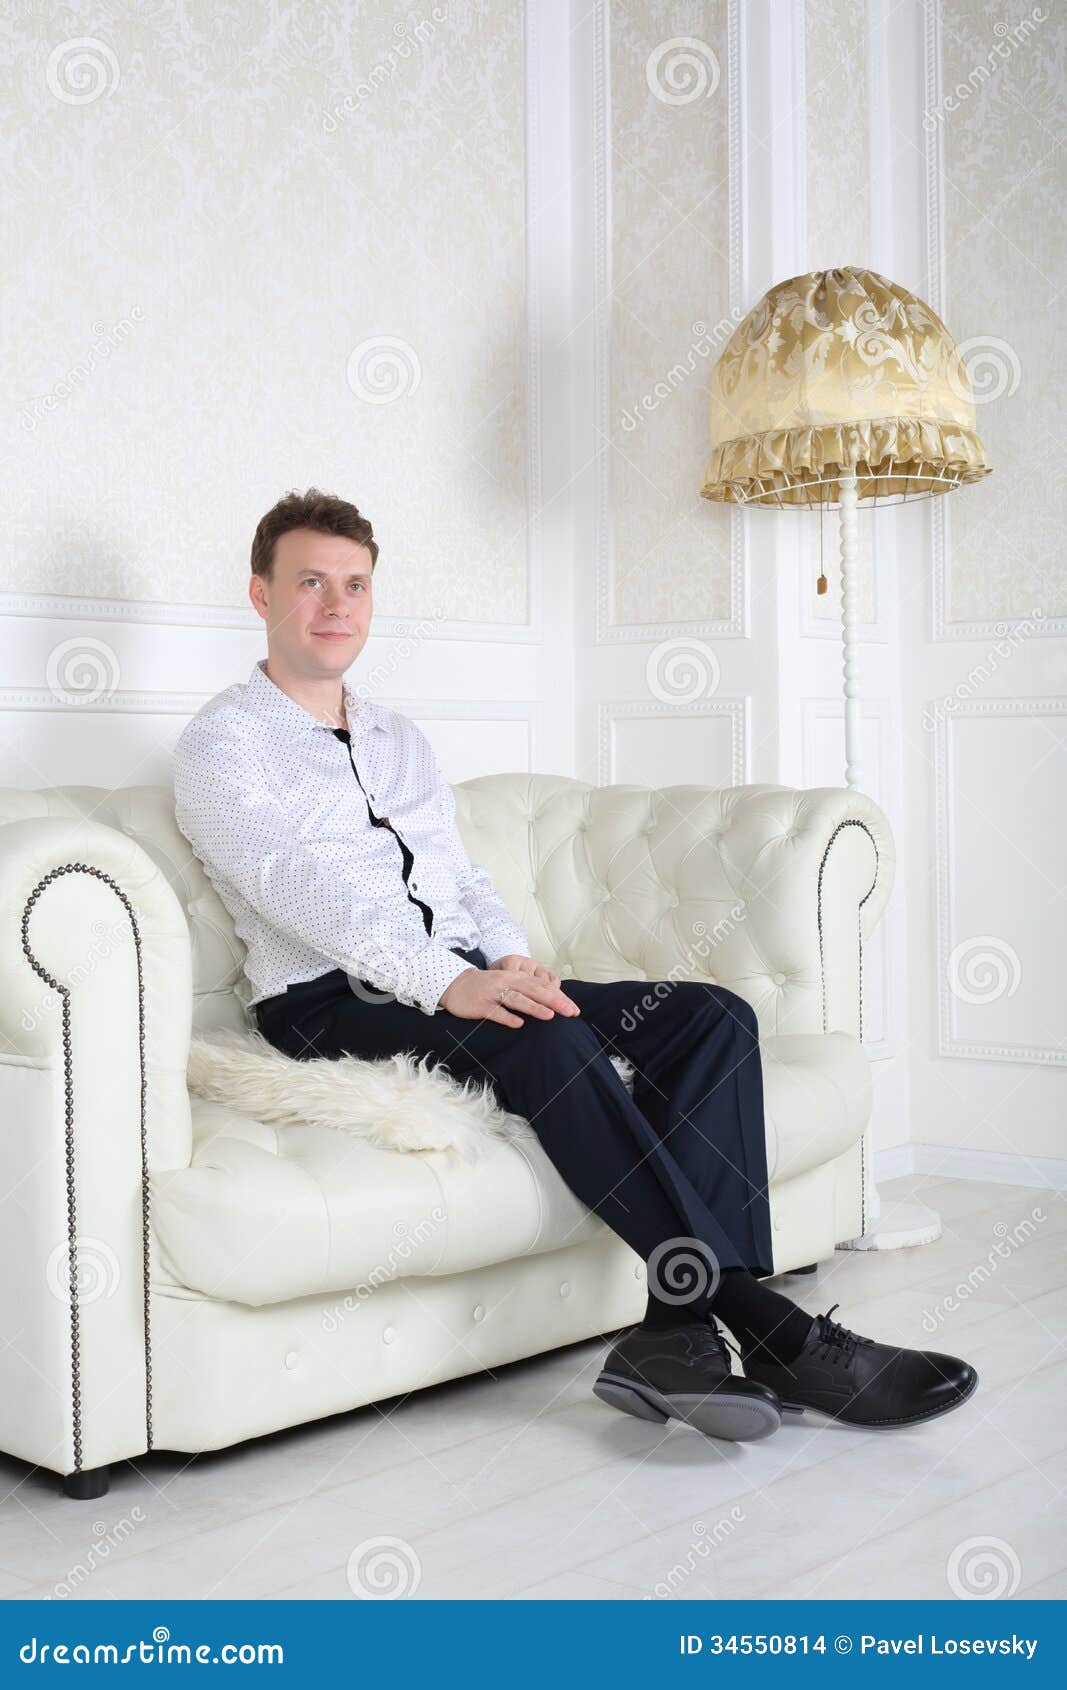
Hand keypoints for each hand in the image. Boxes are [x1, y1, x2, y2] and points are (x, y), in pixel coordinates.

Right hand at [438, 954, 580, 1026]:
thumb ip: (529, 989)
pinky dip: (507, 1017)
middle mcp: (507, 983)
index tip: (575, 1010)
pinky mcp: (481, 1005)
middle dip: (554, 1001)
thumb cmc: (490, 986)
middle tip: (571, 1012)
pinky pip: (495, 1012)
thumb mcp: (511, 983)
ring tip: (550, 1016)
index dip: (560, 997)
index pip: (542, 986)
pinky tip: (518, 1024)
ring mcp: (494, 993)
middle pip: (534, 991)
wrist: (457, 984)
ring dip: (533, 1007)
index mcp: (517, 978)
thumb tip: (555, 1001)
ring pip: (516, 999)